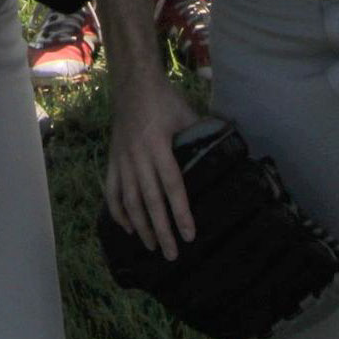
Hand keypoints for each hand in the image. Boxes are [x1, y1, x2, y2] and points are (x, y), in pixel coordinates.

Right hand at [105, 68, 200, 258]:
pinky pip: (112, 190)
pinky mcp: (113, 160)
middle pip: (150, 201)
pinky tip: (127, 228)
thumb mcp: (186, 114)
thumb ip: (202, 135)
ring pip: (130, 200)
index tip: (189, 234)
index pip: (172, 186)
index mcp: (158, 146)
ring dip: (140, 226)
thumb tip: (226, 150)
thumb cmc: (164, 100)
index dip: (180, 212)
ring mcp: (122, 160)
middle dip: (161, 230)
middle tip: (171, 254)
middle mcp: (138, 157)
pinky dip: (117, 211)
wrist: (132, 85)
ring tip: (151, 247)